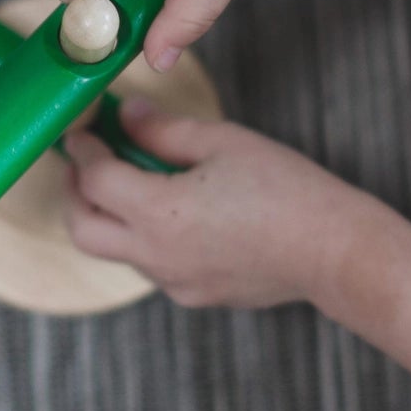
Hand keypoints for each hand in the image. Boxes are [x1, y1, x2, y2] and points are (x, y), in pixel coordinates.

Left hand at [63, 101, 379, 309]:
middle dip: (75, 192)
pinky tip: (175, 211)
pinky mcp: (194, 295)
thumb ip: (164, 130)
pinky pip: (151, 265)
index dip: (83, 149)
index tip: (84, 130)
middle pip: (82, 229)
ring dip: (110, 216)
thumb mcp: (223, 143)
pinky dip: (145, 237)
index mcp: (158, 213)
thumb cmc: (288, 190)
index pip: (94, 179)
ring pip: (115, 251)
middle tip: (87, 161)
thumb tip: (128, 116)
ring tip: (133, 180)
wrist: (335, 251)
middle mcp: (156, 255)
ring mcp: (173, 282)